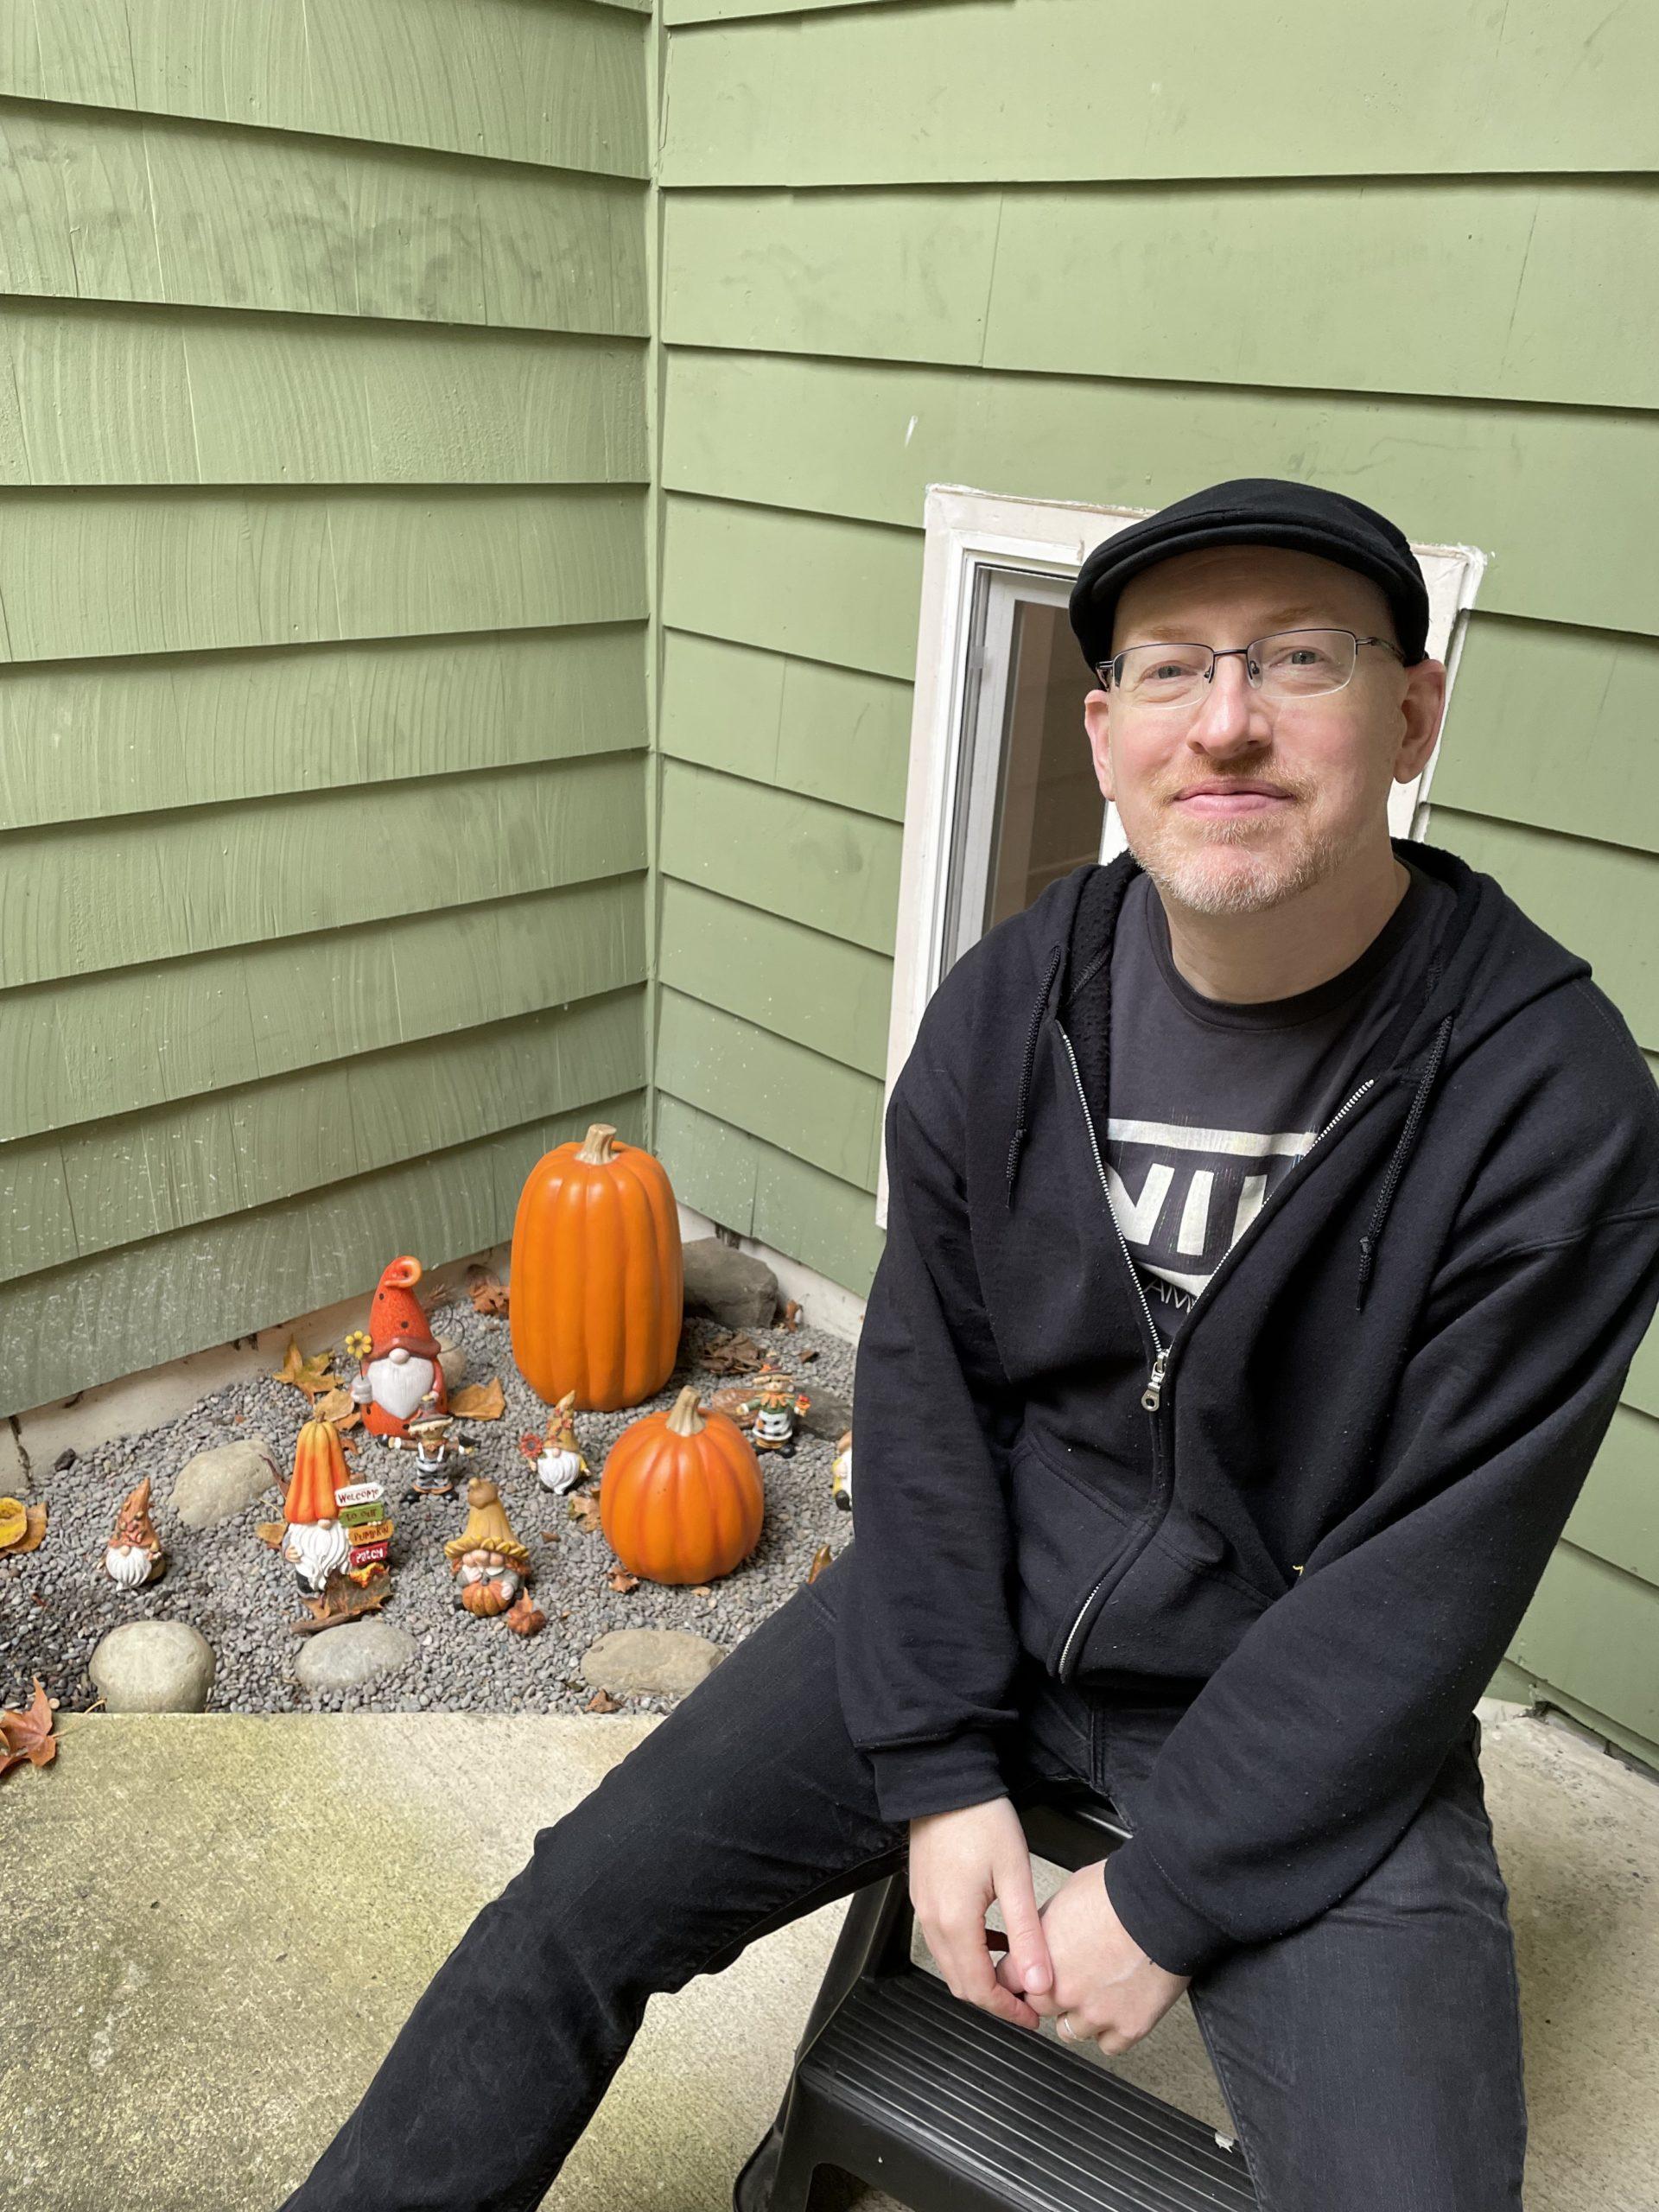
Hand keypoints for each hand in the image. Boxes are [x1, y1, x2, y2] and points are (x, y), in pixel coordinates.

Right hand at [907, 1797, 1053, 2030]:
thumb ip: (1027, 1934)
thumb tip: (1040, 1980)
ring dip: (980, 1976)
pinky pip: (943, 1940)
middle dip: (994, 2000)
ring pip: (950, 1964)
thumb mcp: (1015, 1876)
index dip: (1008, 2011)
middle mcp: (933, 1921)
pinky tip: (993, 1939)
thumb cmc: (980, 1819)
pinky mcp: (923, 1894)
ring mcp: (924, 1908)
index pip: (979, 1989)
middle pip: (961, 1983)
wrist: (945, 1780)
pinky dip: (967, 1952)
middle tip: (1028, 2000)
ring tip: (1016, 1971)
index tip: (1033, 2016)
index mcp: (955, 1922)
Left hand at [993, 1860, 1189, 2054]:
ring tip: (1097, 1989)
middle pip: (1038, 2009)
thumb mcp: (1063, 1898)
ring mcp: (1095, 2014)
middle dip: (1049, 1995)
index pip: (1006, 1982)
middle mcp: (1063, 1991)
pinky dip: (1113, 2029)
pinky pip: (1109, 2045)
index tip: (1022, 1977)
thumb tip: (1041, 1940)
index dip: (1016, 1977)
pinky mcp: (1128, 2028)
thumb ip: (1044, 1930)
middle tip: (1070, 1976)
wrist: (1163, 1905)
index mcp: (1041, 1958)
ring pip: (1071, 2031)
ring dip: (1080, 2014)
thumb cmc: (1117, 1891)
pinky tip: (1119, 2005)